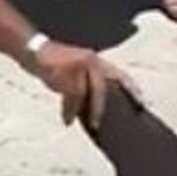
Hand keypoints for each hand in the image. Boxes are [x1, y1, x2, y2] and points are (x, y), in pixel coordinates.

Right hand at [26, 40, 140, 130]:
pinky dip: (68, 110)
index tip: (143, 105)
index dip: (132, 90)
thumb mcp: (76, 73)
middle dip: (99, 109)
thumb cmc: (54, 65)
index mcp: (97, 62)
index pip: (120, 76)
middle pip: (101, 88)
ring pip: (84, 93)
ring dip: (81, 111)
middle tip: (98, 125)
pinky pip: (70, 95)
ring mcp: (78, 63)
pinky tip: (67, 120)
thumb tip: (96, 109)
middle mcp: (91, 60)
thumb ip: (89, 85)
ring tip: (78, 123)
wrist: (33, 49)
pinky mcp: (65, 69)